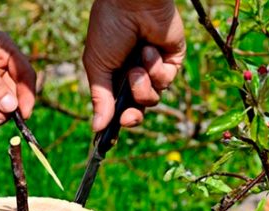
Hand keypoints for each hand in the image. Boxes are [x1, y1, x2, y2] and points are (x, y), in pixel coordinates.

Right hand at [83, 0, 185, 131]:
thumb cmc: (109, 29)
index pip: (117, 107)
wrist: (132, 2)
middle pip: (138, 109)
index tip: (108, 138)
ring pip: (153, 98)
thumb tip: (96, 127)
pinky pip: (166, 81)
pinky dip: (157, 70)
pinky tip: (150, 51)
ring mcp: (155, 69)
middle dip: (133, 115)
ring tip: (137, 63)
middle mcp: (135, 75)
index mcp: (114, 76)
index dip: (116, 122)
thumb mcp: (97, 66)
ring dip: (142, 84)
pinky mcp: (172, 61)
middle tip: (128, 117)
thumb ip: (99, 98)